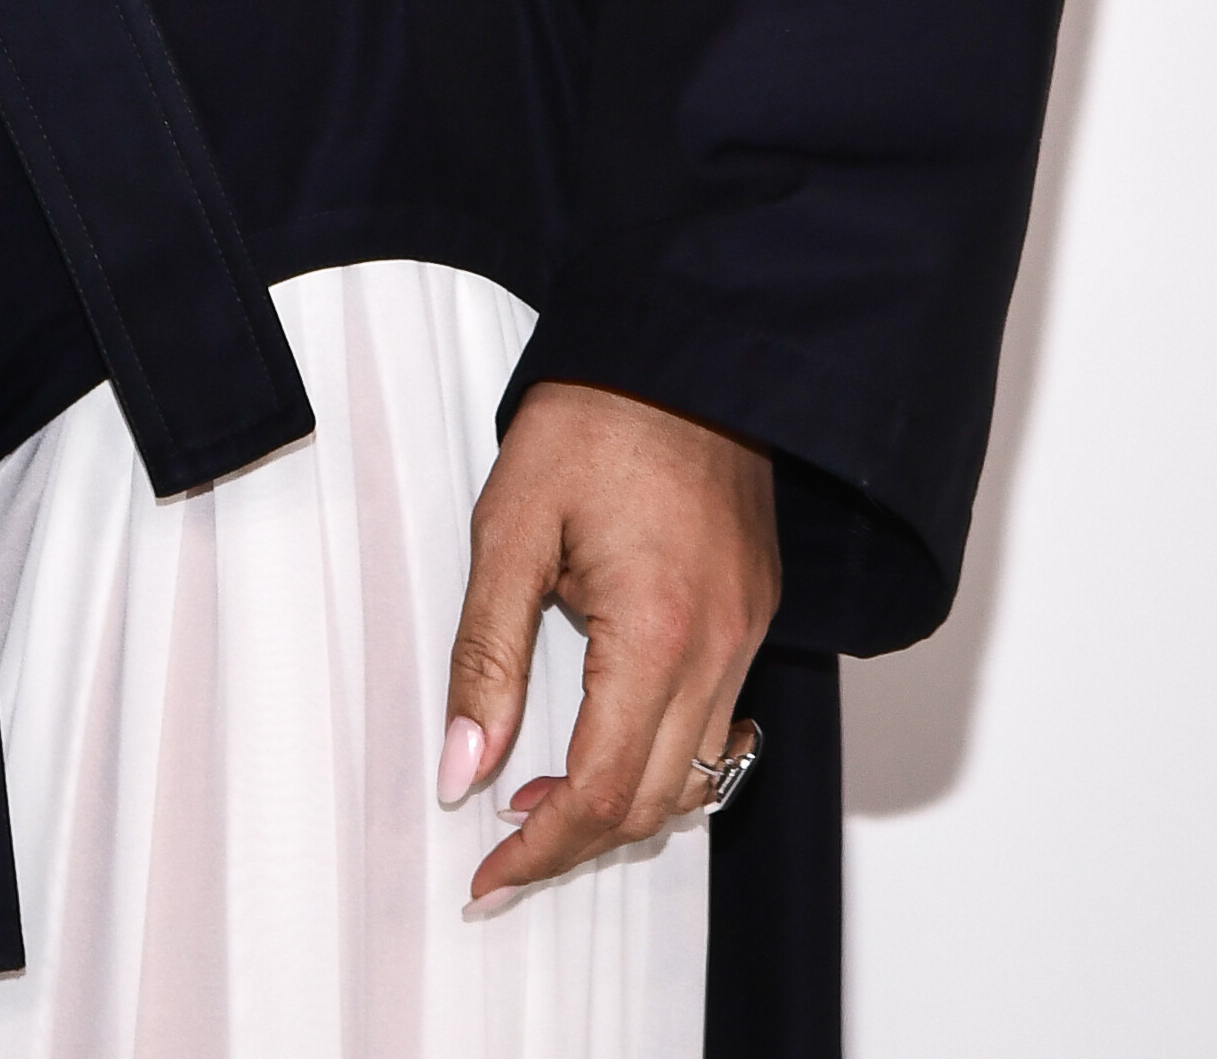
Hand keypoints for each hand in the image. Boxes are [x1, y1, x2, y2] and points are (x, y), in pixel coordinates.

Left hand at [438, 379, 779, 898]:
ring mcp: (748, 632)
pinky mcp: (755, 611)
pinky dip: (666, 756)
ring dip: (625, 805)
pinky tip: (611, 738)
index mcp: (657, 633)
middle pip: (656, 803)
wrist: (682, 342)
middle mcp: (720, 648)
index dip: (541, 849)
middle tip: (504, 852)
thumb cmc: (595, 416)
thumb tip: (461, 769)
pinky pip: (722, 722)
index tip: (488, 875)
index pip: (603, 792)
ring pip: (699, 774)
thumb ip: (484, 655)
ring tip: (543, 799)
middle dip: (576, 842)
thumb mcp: (510, 527)